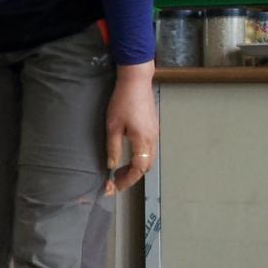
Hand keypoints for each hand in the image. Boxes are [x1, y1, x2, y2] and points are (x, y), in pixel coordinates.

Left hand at [105, 62, 157, 194]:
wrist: (136, 81)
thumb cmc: (122, 101)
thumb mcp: (113, 126)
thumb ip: (113, 148)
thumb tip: (112, 166)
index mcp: (143, 141)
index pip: (138, 169)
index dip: (127, 180)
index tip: (115, 187)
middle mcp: (152, 139)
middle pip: (146, 166)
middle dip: (132, 176)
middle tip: (116, 180)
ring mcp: (155, 132)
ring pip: (149, 158)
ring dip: (136, 167)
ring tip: (120, 170)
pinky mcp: (153, 127)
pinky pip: (149, 149)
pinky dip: (140, 158)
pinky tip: (129, 155)